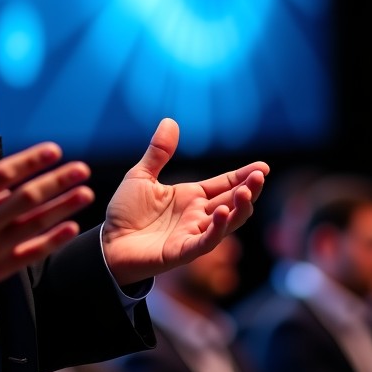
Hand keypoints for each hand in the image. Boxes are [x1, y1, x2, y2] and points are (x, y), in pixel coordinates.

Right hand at [0, 114, 94, 301]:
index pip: (3, 175)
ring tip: (85, 193)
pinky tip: (72, 227)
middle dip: (56, 182)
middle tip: (82, 168)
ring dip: (63, 208)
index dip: (30, 161)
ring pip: (33, 225)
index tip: (54, 149)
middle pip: (25, 199)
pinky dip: (52, 241)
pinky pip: (30, 254)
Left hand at [102, 117, 267, 285]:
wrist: (108, 243)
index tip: (263, 167)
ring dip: (239, 208)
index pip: (224, 184)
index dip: (243, 176)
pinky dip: (217, 229)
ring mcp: (193, 233)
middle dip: (248, 189)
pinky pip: (206, 241)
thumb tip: (170, 121)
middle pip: (231, 202)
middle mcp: (197, 215)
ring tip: (246, 191)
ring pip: (227, 222)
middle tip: (260, 175)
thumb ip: (158, 152)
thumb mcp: (141, 176)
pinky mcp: (183, 251)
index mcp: (191, 197)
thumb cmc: (126, 212)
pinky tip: (222, 213)